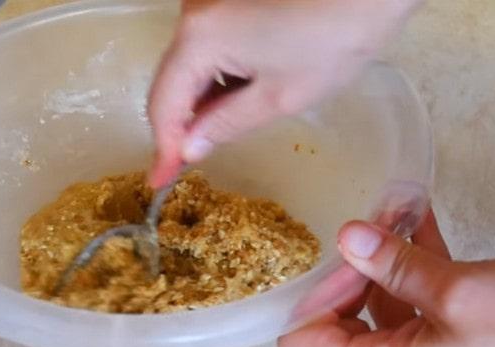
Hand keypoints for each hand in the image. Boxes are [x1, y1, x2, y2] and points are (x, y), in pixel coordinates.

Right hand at [147, 0, 420, 186]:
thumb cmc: (333, 42)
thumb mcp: (277, 98)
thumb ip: (225, 125)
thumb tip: (189, 148)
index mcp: (200, 38)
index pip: (164, 104)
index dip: (164, 147)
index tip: (161, 180)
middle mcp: (191, 14)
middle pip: (171, 82)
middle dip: (179, 126)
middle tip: (184, 166)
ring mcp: (207, 4)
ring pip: (187, 67)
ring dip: (198, 103)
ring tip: (218, 133)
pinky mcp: (224, 1)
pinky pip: (205, 49)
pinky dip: (214, 79)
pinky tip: (234, 97)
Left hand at [279, 211, 494, 346]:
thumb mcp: (456, 292)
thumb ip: (394, 264)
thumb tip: (347, 238)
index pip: (304, 344)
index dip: (309, 298)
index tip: (333, 257)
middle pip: (337, 320)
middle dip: (345, 269)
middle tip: (360, 228)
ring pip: (378, 301)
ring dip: (381, 256)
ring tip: (389, 209)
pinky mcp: (449, 335)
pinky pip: (414, 297)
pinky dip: (412, 261)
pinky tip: (416, 217)